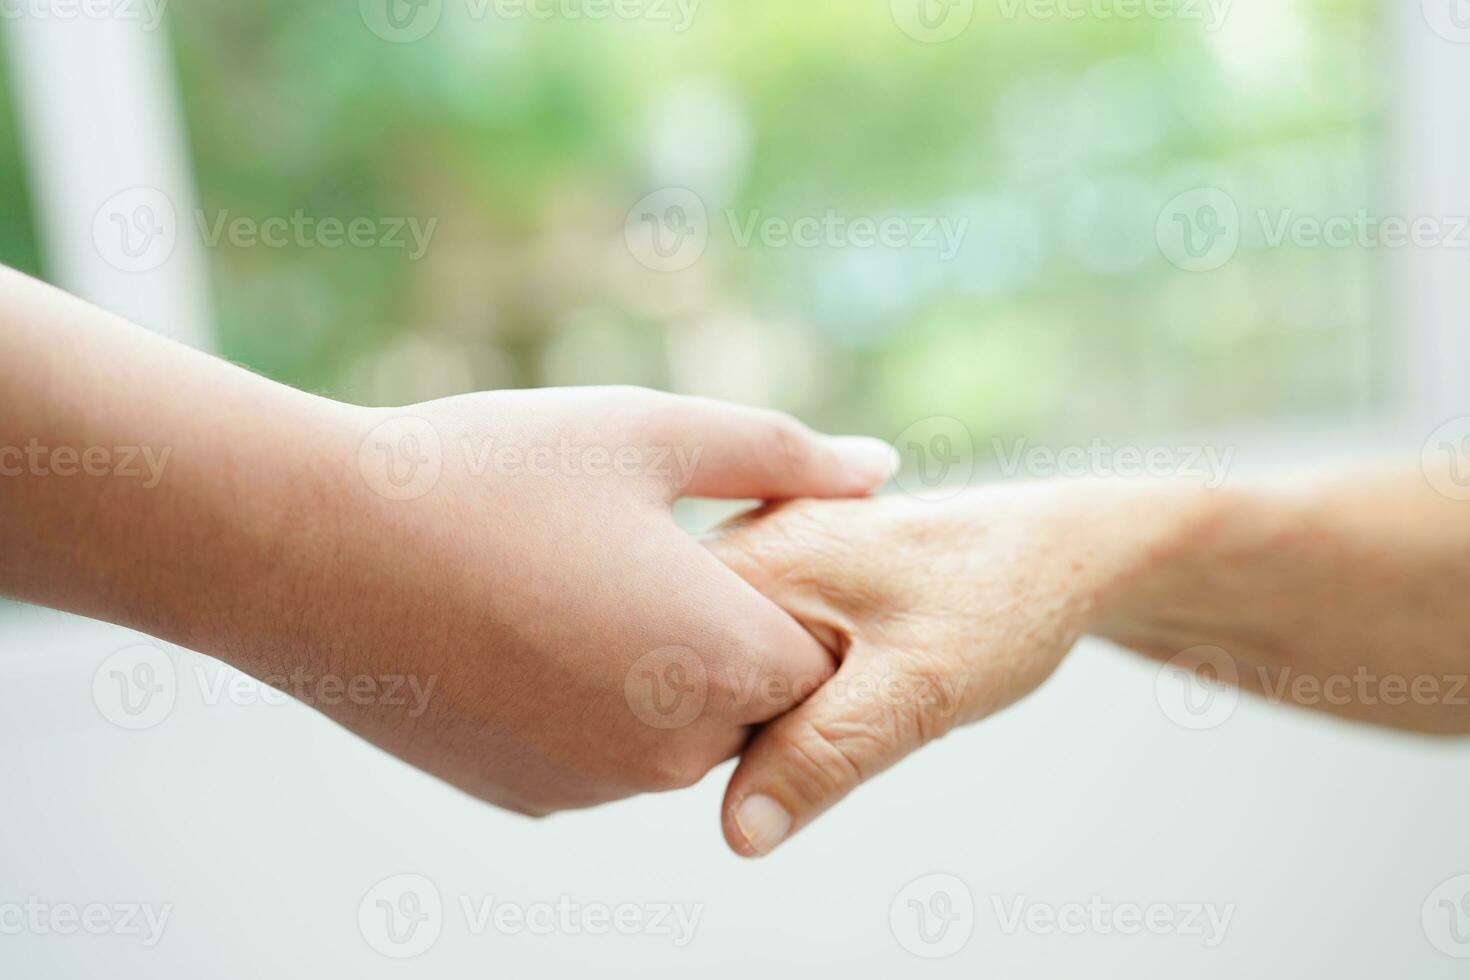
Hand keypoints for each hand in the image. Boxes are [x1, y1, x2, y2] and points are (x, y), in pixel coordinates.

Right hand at [255, 387, 897, 815]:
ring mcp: (595, 785)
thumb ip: (784, 456)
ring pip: (677, 729)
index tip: (724, 544)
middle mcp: (671, 750)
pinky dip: (592, 701)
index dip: (787, 595)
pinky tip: (523, 626)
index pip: (823, 659)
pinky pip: (605, 753)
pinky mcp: (531, 797)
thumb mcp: (650, 432)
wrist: (308, 550)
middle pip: (753, 700)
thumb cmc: (487, 473)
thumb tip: (880, 467)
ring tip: (573, 577)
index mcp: (720, 660)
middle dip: (726, 634)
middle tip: (643, 550)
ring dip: (657, 669)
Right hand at [705, 480, 1203, 854]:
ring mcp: (754, 557)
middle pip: (684, 675)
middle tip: (847, 703)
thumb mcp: (918, 690)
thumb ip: (823, 754)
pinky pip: (740, 651)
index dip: (722, 736)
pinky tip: (837, 675)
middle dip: (742, 719)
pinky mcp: (775, 575)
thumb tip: (739, 831)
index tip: (806, 735)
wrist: (1058, 553)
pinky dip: (776, 683)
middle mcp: (737, 545)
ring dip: (762, 705)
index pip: (673, 678)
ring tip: (855, 680)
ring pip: (713, 669)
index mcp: (752, 559)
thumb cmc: (1000, 604)